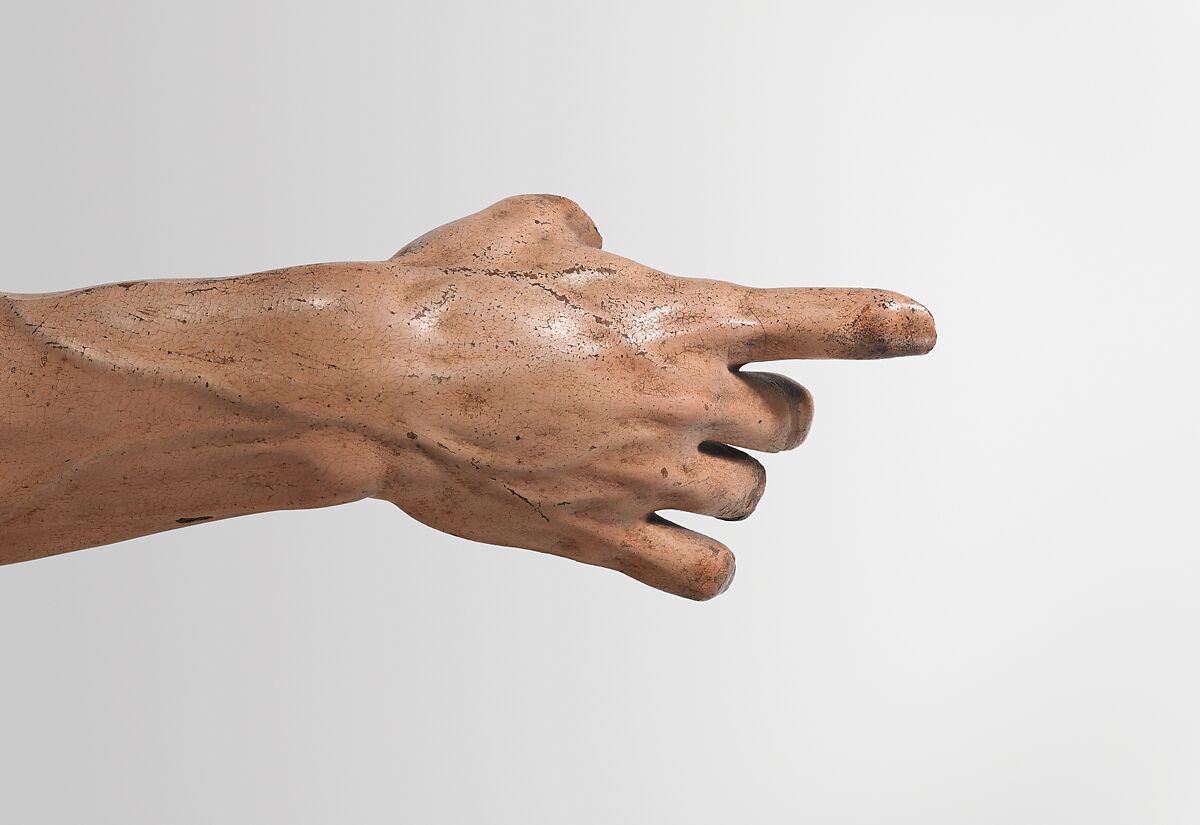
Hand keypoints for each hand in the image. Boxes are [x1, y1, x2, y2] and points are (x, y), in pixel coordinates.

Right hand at [371, 195, 934, 598]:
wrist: (378, 380)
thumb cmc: (446, 296)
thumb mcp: (533, 226)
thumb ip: (597, 238)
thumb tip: (608, 255)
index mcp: (679, 316)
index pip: (811, 320)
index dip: (873, 323)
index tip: (919, 327)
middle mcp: (680, 396)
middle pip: (789, 422)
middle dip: (762, 411)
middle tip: (708, 401)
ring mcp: (645, 473)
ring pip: (749, 494)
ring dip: (725, 477)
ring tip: (663, 459)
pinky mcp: (601, 536)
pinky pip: (702, 573)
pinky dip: (706, 561)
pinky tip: (681, 540)